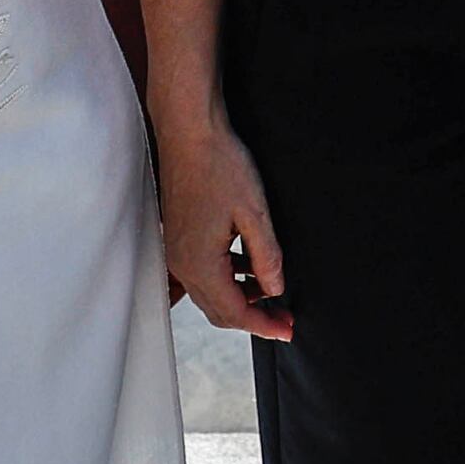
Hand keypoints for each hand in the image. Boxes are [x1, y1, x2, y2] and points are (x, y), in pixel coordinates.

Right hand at [158, 105, 291, 340]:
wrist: (189, 133)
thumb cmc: (220, 165)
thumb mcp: (255, 212)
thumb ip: (266, 256)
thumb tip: (275, 289)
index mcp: (201, 264)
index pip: (235, 312)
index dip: (264, 325)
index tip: (287, 330)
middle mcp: (183, 265)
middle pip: (219, 310)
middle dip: (253, 317)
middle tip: (284, 317)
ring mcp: (177, 252)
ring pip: (210, 293)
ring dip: (240, 299)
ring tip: (272, 292)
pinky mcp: (179, 238)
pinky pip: (203, 273)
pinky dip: (227, 279)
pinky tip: (249, 266)